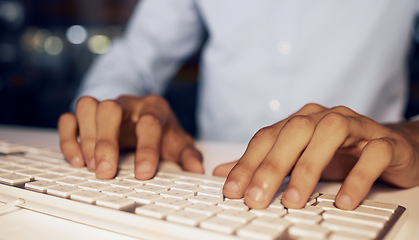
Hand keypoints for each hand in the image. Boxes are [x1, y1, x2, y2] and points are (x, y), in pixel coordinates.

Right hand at [58, 94, 203, 179]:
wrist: (145, 115)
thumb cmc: (161, 132)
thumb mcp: (178, 142)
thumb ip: (188, 154)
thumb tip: (197, 169)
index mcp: (154, 108)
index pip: (149, 122)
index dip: (147, 148)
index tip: (143, 174)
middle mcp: (128, 104)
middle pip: (111, 109)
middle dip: (106, 142)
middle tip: (105, 172)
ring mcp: (105, 106)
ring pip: (88, 106)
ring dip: (87, 138)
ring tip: (91, 166)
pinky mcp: (86, 116)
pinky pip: (70, 118)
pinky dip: (69, 138)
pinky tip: (77, 160)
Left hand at [214, 103, 418, 209]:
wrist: (390, 146)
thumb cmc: (339, 152)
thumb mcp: (296, 158)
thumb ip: (262, 163)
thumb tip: (223, 173)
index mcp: (300, 121)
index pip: (267, 137)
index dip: (247, 163)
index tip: (232, 190)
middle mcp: (324, 118)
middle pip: (293, 133)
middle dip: (271, 166)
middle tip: (256, 199)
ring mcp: (356, 126)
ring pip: (329, 134)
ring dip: (308, 168)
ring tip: (293, 201)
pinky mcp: (384, 142)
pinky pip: (372, 154)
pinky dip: (357, 176)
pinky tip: (343, 200)